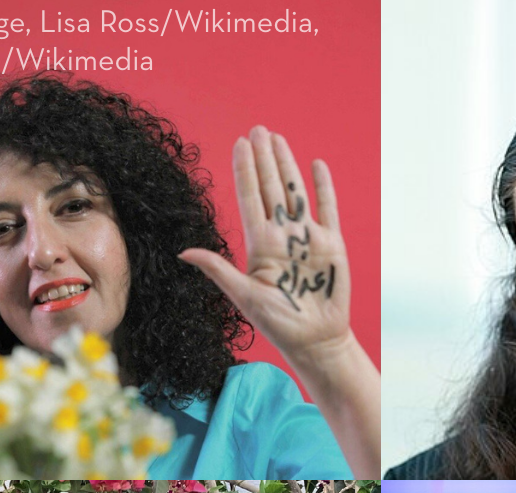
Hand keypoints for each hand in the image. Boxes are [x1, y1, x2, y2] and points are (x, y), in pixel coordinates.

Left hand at [179, 126, 352, 369]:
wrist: (315, 340)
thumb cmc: (278, 323)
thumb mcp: (244, 295)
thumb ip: (219, 269)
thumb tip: (183, 251)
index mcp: (259, 245)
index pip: (250, 199)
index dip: (245, 171)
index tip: (240, 144)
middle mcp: (282, 235)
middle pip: (271, 188)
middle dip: (264, 158)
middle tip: (258, 128)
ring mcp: (307, 237)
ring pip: (295, 191)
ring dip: (287, 164)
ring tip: (278, 138)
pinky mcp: (332, 245)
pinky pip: (328, 208)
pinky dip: (324, 187)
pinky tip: (316, 165)